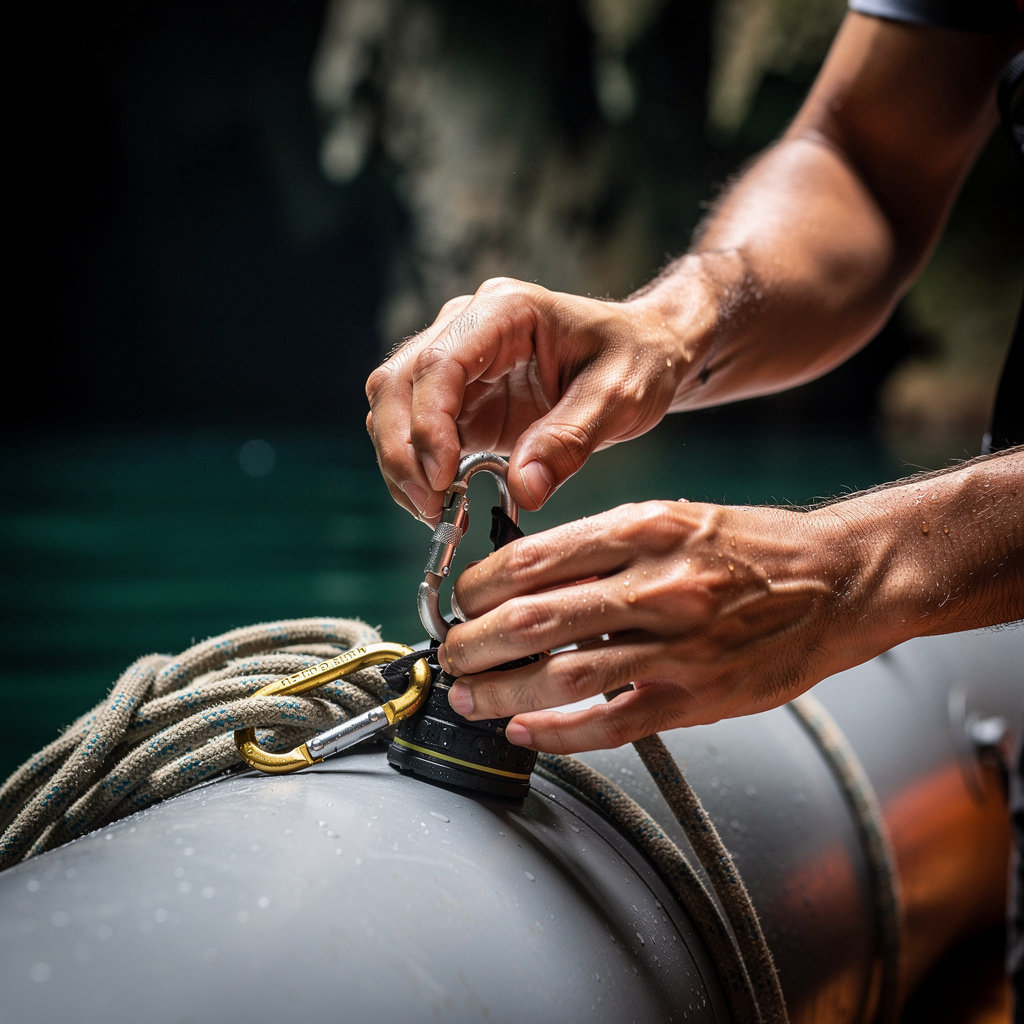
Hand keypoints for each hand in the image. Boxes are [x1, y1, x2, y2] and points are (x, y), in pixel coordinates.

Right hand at [365, 277, 688, 521]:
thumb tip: (523, 491)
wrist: (645, 353)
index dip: (427, 424)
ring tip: (436, 513)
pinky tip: (442, 503)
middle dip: (402, 450)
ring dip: (402, 464)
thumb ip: (569, 440)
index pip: (439, 362)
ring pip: (392, 407)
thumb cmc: (638, 360)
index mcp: (506, 311)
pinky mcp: (460, 397)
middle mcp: (469, 326)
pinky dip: (418, 470)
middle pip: (397, 382)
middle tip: (430, 508)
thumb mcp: (620, 397)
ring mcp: (458, 361)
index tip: (441, 478)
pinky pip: (415, 431)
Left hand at [438, 499, 888, 753]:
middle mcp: (657, 584)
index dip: (478, 587)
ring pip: (563, 677)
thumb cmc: (752, 546)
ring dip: (501, 692)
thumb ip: (604, 545)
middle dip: (473, 644)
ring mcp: (679, 646)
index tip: (461, 602)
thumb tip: (526, 574)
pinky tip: (527, 731)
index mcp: (646, 528)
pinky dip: (560, 734)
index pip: (533, 559)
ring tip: (470, 698)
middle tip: (451, 655)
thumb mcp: (675, 517)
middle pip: (533, 620)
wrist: (838, 581)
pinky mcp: (700, 697)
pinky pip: (613, 723)